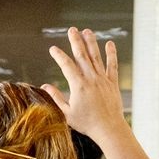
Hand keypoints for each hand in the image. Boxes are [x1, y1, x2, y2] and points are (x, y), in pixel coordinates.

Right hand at [42, 27, 125, 142]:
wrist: (108, 128)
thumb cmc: (86, 123)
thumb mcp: (66, 112)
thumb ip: (56, 97)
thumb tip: (45, 86)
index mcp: (78, 85)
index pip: (66, 66)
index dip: (59, 56)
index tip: (53, 48)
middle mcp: (91, 79)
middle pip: (82, 56)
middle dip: (76, 41)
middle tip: (72, 30)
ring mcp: (103, 79)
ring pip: (96, 57)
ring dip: (91, 43)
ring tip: (87, 31)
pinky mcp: (112, 82)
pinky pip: (112, 65)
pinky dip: (111, 54)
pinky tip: (109, 44)